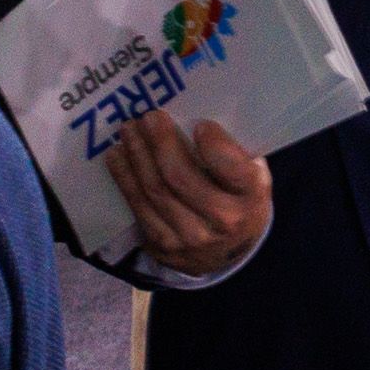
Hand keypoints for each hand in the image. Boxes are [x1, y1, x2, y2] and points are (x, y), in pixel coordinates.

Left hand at [100, 111, 270, 277]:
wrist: (229, 251)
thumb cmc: (241, 200)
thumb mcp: (252, 178)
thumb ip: (233, 156)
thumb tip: (194, 122)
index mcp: (252, 198)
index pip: (232, 170)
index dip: (215, 147)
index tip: (200, 124)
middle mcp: (223, 221)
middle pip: (181, 178)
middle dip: (161, 144)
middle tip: (149, 117)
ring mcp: (190, 238)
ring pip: (155, 191)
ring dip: (137, 156)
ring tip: (129, 130)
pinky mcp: (163, 245)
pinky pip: (138, 207)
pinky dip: (125, 178)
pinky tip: (117, 156)